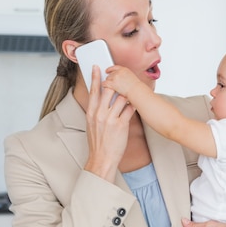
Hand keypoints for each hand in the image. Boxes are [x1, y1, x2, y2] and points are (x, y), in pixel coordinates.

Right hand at [84, 66, 134, 181]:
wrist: (102, 159)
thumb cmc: (98, 144)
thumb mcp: (92, 125)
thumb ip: (96, 112)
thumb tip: (100, 102)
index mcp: (91, 113)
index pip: (93, 91)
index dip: (95, 77)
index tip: (97, 67)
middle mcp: (99, 114)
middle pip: (108, 90)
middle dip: (114, 82)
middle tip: (119, 77)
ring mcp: (110, 119)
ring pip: (120, 98)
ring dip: (126, 94)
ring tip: (129, 92)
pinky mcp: (120, 125)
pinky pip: (129, 110)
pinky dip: (132, 106)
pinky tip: (134, 104)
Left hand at [103, 65, 137, 99]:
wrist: (136, 90)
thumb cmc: (136, 87)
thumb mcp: (131, 78)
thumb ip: (125, 76)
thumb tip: (122, 79)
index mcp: (124, 69)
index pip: (115, 67)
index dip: (110, 69)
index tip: (107, 71)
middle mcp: (119, 72)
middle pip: (110, 74)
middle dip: (109, 78)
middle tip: (110, 82)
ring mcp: (115, 77)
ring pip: (107, 78)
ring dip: (107, 82)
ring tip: (109, 86)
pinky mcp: (112, 83)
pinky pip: (105, 83)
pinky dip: (104, 85)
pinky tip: (104, 87)